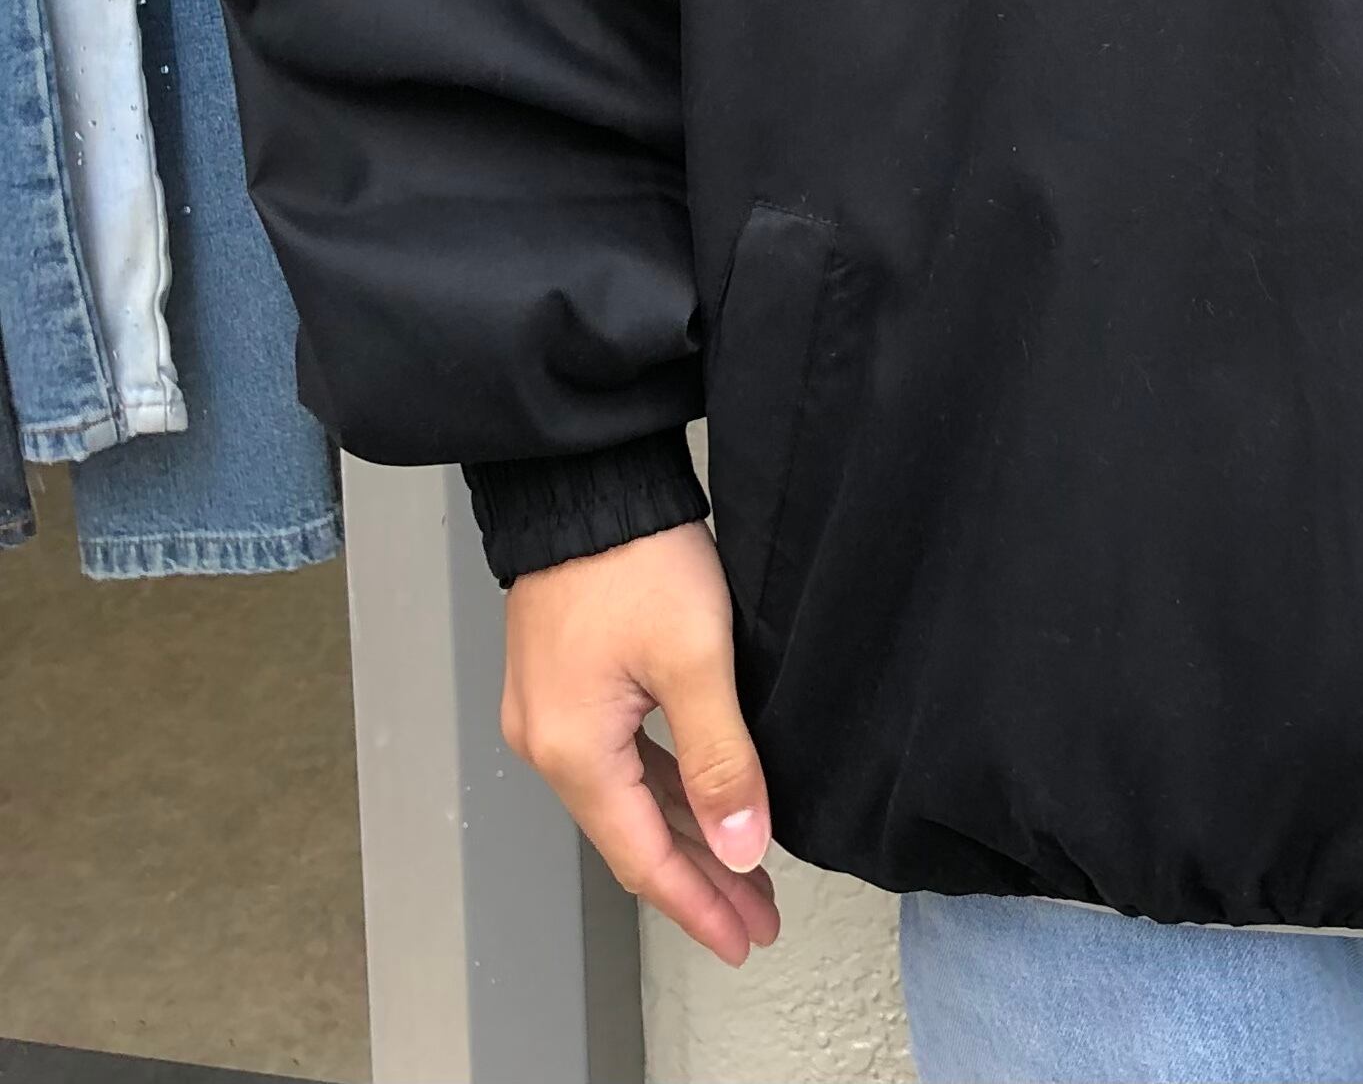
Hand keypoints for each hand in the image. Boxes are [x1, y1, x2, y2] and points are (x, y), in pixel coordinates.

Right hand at [501, 520, 782, 964]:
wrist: (586, 483)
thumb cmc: (634, 557)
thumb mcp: (694, 658)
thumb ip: (720, 756)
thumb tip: (742, 845)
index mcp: (573, 751)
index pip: (643, 857)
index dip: (698, 903)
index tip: (745, 937)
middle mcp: (548, 742)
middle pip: (634, 835)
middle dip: (699, 878)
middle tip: (756, 915)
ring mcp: (552, 711)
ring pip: (629, 796)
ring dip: (684, 831)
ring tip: (741, 865)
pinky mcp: (568, 679)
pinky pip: (620, 756)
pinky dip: (663, 786)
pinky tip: (700, 795)